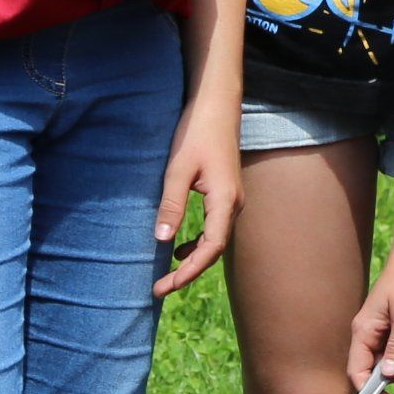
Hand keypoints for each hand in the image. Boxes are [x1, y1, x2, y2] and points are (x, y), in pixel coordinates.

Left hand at [152, 92, 241, 298]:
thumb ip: (172, 204)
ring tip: (168, 275)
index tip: (166, 286)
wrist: (216, 104)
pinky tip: (179, 247)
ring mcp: (232, 199)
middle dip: (188, 272)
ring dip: (193, 260)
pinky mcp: (225, 193)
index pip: (211, 248)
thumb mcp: (178, 169)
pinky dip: (198, 243)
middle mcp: (233, 204)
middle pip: (214, 250)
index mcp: (224, 200)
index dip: (189, 272)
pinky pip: (214, 228)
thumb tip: (163, 240)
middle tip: (159, 289)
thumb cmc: (196, 132)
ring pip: (215, 240)